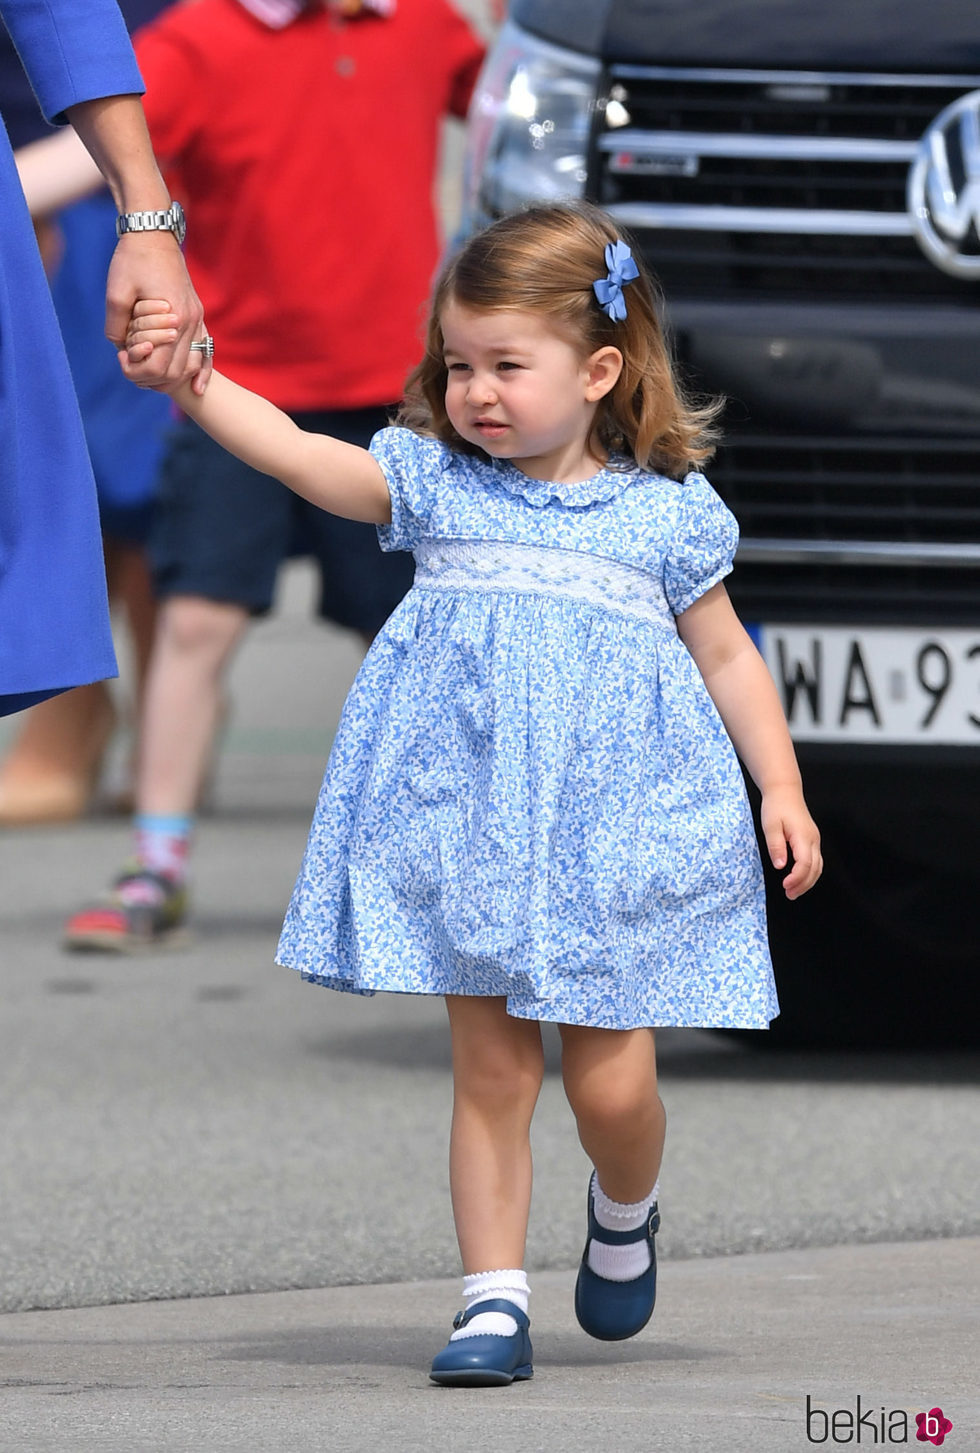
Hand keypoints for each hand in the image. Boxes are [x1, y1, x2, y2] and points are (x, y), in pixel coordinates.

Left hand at [106, 233, 210, 394]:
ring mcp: (197, 319)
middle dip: (152, 378)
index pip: (159, 364)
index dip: (137, 369)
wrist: (153, 234)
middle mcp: (191, 322)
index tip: (121, 357)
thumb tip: (120, 348)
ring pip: (193, 365)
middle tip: (131, 367)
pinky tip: (197, 387)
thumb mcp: (116, 292)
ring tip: (151, 376)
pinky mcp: (198, 316)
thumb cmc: (132, 260)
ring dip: (173, 378)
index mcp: (173, 317)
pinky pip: (206, 351)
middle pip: (176, 371)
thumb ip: (116, 325)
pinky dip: (202, 371)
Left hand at [760, 785, 822, 899]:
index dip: (797, 877)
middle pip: (815, 868)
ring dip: (807, 881)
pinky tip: (798, 879)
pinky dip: (809, 873)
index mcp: (803, 836)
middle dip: (803, 884)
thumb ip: (776, 846)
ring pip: (818, 866)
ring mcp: (815, 840)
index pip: (805, 863)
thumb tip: (780, 866)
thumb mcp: (770, 825)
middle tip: (789, 895)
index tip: (785, 886)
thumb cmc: (776, 807)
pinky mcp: (812, 840)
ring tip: (793, 892)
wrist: (785, 791)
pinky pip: (815, 861)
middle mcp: (813, 839)